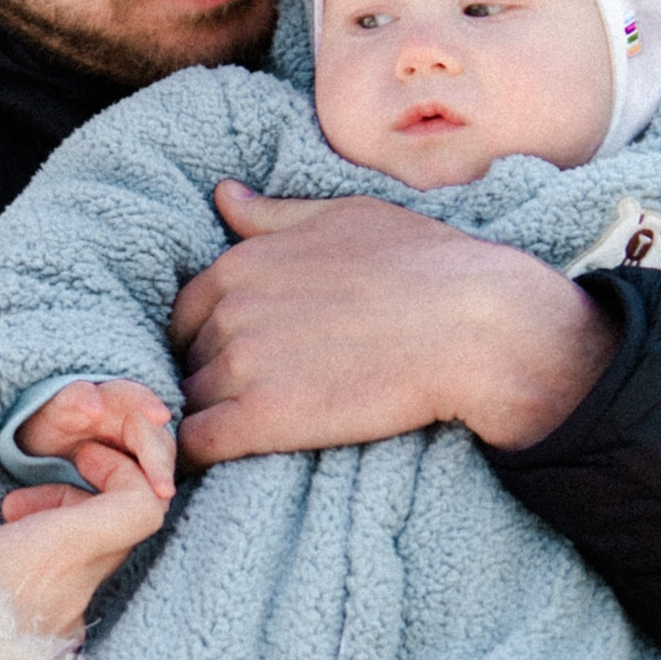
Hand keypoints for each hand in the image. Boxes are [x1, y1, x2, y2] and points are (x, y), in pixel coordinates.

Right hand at [0, 384, 165, 641]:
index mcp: (57, 553)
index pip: (142, 504)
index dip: (125, 468)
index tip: (76, 456)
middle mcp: (78, 588)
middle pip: (123, 523)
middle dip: (86, 491)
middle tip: (26, 491)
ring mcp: (71, 619)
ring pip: (100, 553)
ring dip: (66, 524)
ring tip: (8, 522)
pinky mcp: (57, 640)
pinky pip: (80, 584)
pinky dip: (57, 558)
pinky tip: (3, 562)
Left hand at [170, 184, 618, 464]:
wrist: (473, 328)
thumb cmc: (422, 265)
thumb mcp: (343, 217)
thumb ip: (274, 215)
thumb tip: (223, 195)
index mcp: (241, 263)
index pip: (187, 311)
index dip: (207, 338)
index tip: (236, 359)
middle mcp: (230, 311)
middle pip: (189, 357)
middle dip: (209, 377)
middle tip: (249, 400)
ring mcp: (242, 365)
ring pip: (190, 401)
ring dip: (207, 417)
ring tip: (238, 435)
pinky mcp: (261, 419)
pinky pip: (197, 444)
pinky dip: (196, 455)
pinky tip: (216, 464)